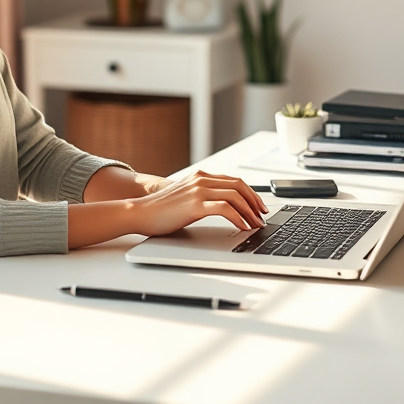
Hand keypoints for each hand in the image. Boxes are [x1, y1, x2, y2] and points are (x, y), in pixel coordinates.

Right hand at [129, 170, 267, 236]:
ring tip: (255, 224)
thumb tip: (226, 208)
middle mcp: (201, 180)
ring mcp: (198, 191)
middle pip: (239, 186)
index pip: (234, 181)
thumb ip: (203, 196)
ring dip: (249, 211)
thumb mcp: (186, 197)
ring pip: (235, 196)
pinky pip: (225, 209)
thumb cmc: (162, 209)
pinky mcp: (195, 205)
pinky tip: (243, 226)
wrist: (141, 212)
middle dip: (255, 201)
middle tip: (262, 216)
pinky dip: (238, 217)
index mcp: (200, 177)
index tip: (259, 206)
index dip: (251, 193)